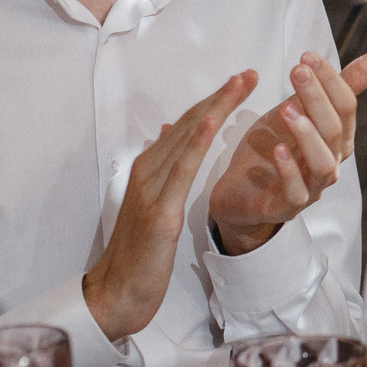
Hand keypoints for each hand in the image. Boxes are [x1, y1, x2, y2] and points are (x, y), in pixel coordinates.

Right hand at [85, 72, 258, 340]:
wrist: (117, 293)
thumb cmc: (138, 252)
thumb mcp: (154, 203)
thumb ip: (164, 167)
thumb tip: (174, 132)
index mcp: (150, 169)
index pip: (187, 126)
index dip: (214, 101)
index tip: (242, 81)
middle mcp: (148, 171)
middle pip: (189, 124)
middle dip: (221, 96)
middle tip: (249, 73)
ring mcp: (151, 189)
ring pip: (186, 138)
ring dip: (215, 107)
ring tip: (239, 84)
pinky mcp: (159, 211)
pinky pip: (181, 170)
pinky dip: (196, 142)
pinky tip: (214, 122)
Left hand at [211, 52, 366, 253]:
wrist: (241, 191)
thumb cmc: (275, 147)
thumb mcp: (299, 110)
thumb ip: (333, 87)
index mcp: (338, 140)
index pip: (346, 107)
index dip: (331, 80)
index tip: (307, 56)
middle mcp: (331, 163)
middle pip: (335, 130)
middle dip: (317, 98)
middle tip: (297, 72)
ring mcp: (312, 188)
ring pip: (323, 163)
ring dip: (307, 134)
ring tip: (287, 109)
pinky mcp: (287, 207)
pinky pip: (296, 193)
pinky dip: (289, 171)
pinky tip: (278, 149)